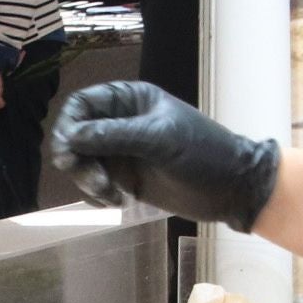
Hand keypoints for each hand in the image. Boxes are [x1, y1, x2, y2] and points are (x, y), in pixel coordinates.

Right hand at [46, 80, 280, 228]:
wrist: (232, 188)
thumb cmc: (203, 153)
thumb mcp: (159, 139)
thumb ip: (115, 136)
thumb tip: (71, 137)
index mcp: (130, 101)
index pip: (83, 104)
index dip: (70, 124)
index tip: (71, 150)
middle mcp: (120, 123)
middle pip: (76, 135)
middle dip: (78, 159)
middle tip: (94, 181)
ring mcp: (121, 152)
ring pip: (82, 163)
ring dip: (87, 181)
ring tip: (110, 195)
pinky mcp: (125, 179)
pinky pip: (95, 184)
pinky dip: (96, 195)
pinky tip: (115, 202)